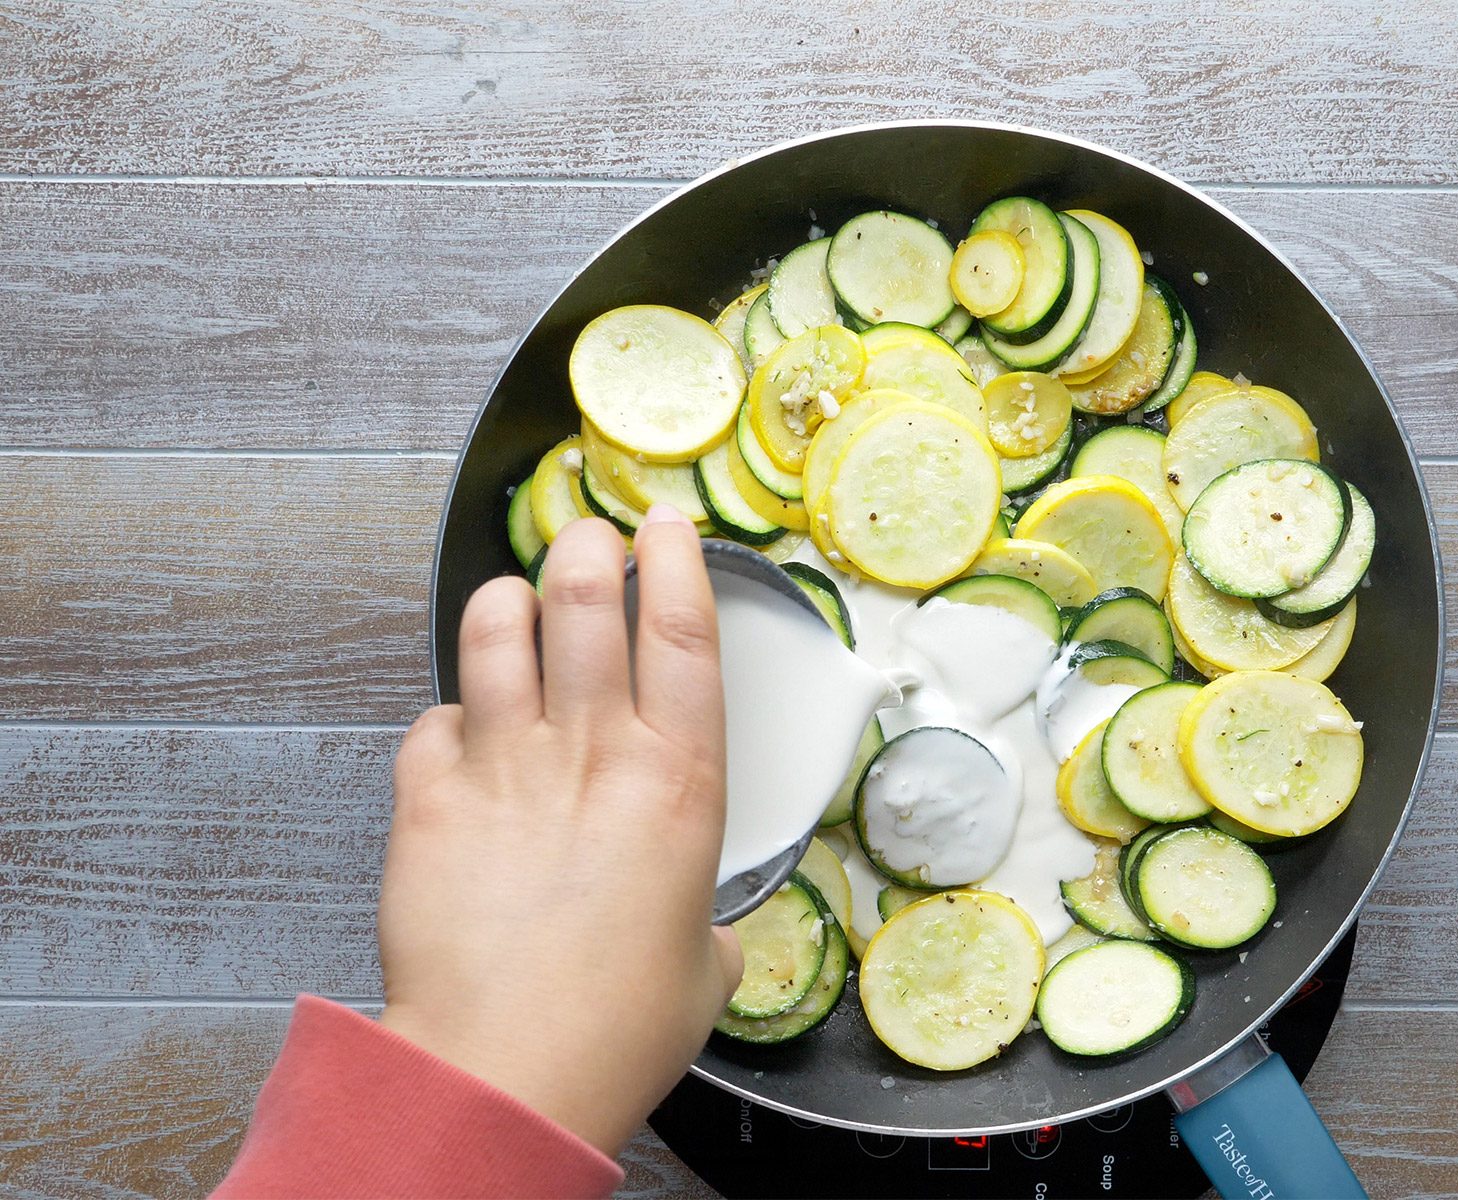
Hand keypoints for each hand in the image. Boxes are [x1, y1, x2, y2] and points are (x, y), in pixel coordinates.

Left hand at [376, 507, 742, 1156]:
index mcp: (678, 781)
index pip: (682, 629)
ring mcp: (503, 767)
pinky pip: (430, 720)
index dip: (676, 560)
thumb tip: (705, 929)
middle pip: (583, 599)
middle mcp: (593, 753)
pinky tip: (458, 730)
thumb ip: (709, 921)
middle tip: (587, 539)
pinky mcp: (429, 800)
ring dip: (507, 599)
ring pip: (496, 631)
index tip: (667, 528)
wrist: (506, 1070)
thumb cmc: (613, 1027)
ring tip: (514, 600)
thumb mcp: (706, 965)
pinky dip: (446, 714)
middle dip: (584, 547)